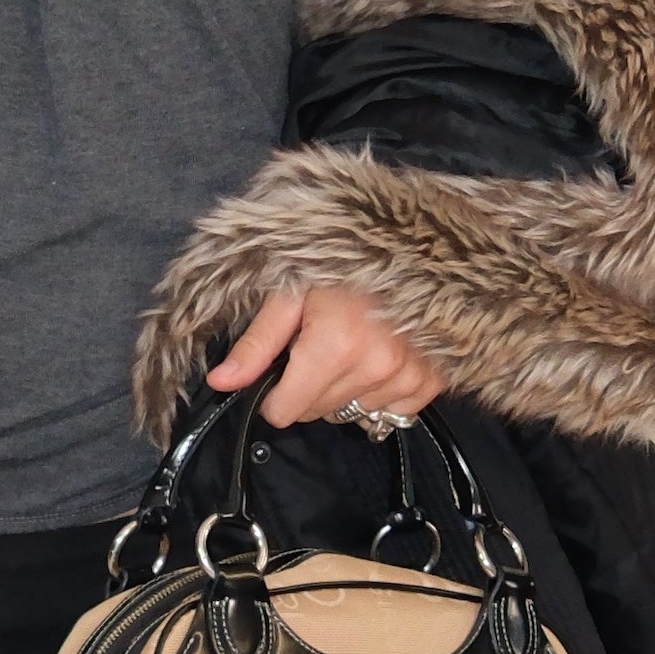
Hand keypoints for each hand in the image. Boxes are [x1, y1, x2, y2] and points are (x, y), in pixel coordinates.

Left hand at [205, 283, 446, 432]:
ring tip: (352, 346)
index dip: (273, 396)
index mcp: (334, 346)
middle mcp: (375, 368)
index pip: (286, 411)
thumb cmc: (344, 260)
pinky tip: (379, 360)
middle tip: (316, 345)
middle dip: (307, 389)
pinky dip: (381, 393)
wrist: (415, 239)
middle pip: (318, 413)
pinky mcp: (433, 380)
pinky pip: (394, 412)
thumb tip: (221, 383)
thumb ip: (257, 343)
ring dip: (346, 390)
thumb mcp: (291, 290)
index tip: (278, 370)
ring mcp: (408, 375)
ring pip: (355, 414)